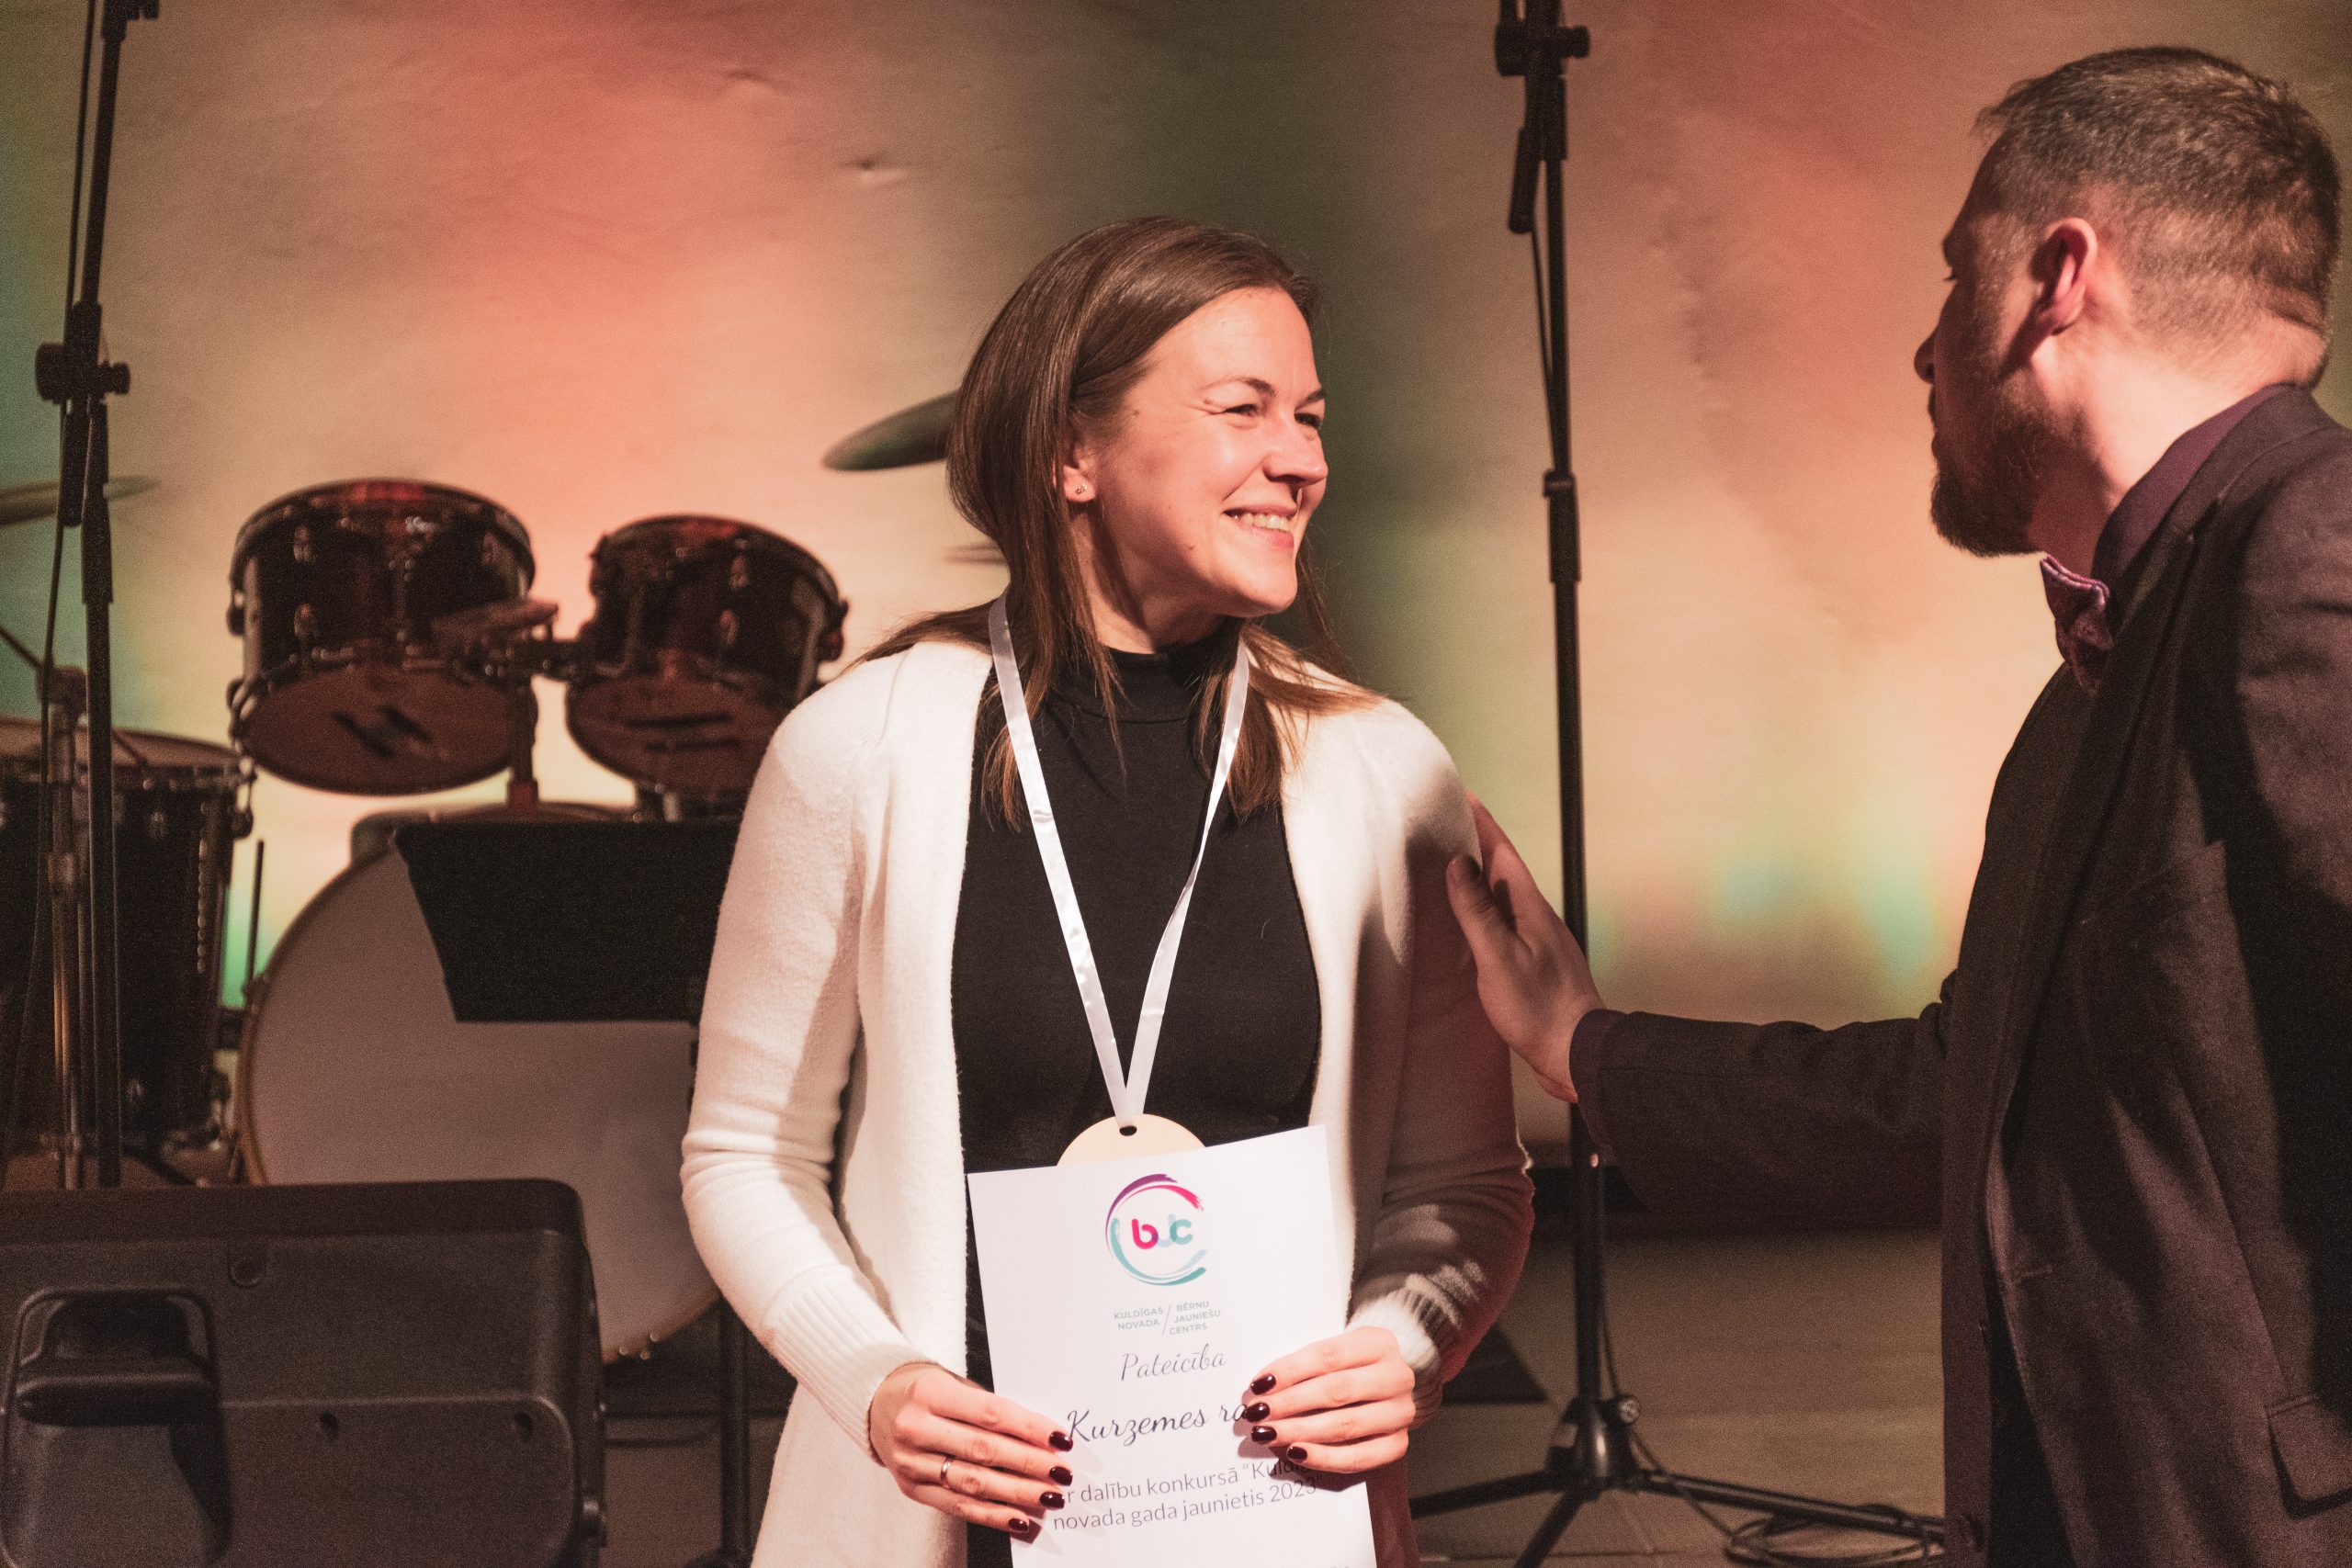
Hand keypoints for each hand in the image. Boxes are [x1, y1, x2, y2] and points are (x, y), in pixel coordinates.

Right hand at [867, 1360, 1074, 1539]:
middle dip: (1029, 1464)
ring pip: (973, 1483)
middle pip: (983, 1450)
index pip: (989, 1413)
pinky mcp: (912, 1489)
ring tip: (1049, 1497)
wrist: (875, 1404)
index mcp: (930, 1393)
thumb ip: (990, 1408)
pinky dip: (993, 1515)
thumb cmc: (927, 1390)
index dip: (1028, 1428)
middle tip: (1062, 1473)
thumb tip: (1041, 1438)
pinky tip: (1020, 1519)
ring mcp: (911, 1463)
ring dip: (1017, 1494)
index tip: (1061, 1439)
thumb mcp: (954, 1383)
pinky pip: (959, 1507)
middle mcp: (916, 1429)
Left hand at [1238, 1326, 1414, 1473]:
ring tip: (1268, 1434)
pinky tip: (1296, 1452)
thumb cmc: (1350, 1367)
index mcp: (1379, 1342)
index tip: (1258, 1385)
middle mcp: (1396, 1376)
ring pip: (1346, 1425)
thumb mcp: (1336, 1351)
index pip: (1328, 1356)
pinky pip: (1359, 1458)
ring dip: (1300, 1431)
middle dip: (1290, 1403)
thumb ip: (1305, 1365)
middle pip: (1336, 1390)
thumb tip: (1261, 1389)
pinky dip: (1324, 1457)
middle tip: (1256, 1413)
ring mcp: (1401, 1412)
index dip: (1290, 1371)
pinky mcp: (1398, 1444)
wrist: (1388, 1388)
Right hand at [1444, 792, 1602, 1099]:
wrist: (1578, 1055)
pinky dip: (1483, 914)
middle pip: (1503, 871)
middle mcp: (1536, 919)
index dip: (1483, 824)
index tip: (1464, 796)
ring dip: (1479, 880)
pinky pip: (1503, 926)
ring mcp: (1536, 942)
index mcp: (1530, 909)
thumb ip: (1477, 911)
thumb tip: (1459, 865)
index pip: (1503, 854)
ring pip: (1503, 899)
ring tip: (1451, 867)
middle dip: (1477, 845)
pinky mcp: (1533, 967)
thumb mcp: (1499, 958)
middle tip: (1448, 824)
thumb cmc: (1541, 1011)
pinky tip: (1471, 925)